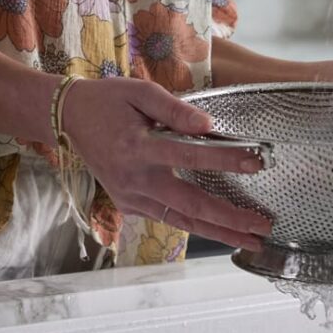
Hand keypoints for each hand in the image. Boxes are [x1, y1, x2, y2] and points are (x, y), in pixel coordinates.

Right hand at [58, 77, 272, 251]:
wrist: (69, 118)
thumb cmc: (108, 101)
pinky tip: (219, 228)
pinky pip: (166, 217)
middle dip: (230, 219)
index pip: (190, 156)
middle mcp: (135, 179)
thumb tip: (209, 125)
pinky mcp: (128, 204)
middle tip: (263, 227)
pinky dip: (194, 224)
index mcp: (139, 147)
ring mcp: (130, 197)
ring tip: (250, 240)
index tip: (256, 163)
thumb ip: (176, 110)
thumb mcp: (141, 92)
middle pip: (190, 205)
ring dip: (218, 232)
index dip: (226, 160)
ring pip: (181, 220)